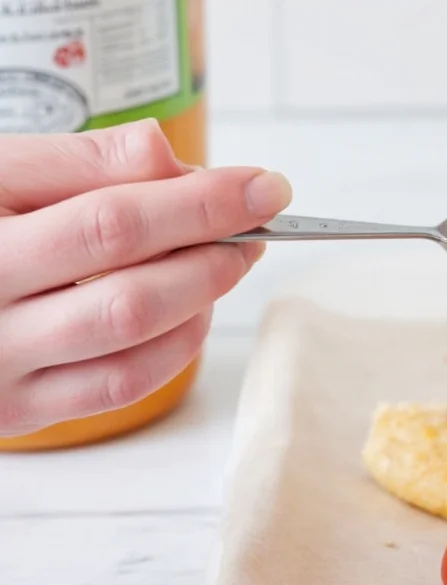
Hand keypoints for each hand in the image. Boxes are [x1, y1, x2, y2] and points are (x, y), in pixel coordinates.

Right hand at [0, 120, 290, 434]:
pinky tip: (194, 309)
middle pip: (130, 291)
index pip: (111, 221)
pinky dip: (177, 345)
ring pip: (131, 344)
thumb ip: (78, 162)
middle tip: (256, 223)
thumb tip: (167, 157)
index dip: (200, 203)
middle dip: (213, 252)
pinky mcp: (20, 408)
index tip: (263, 187)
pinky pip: (120, 386)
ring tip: (227, 257)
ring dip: (202, 297)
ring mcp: (3, 369)